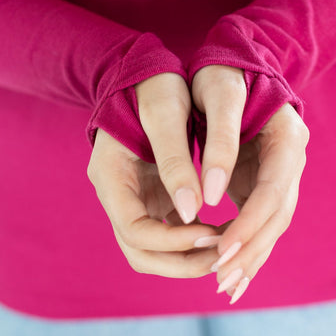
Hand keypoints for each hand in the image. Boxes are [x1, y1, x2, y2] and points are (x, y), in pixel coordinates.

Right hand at [87, 73, 220, 277]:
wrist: (147, 73)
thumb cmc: (155, 85)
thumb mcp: (166, 114)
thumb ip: (176, 161)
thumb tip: (194, 211)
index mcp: (109, 175)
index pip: (134, 231)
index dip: (172, 242)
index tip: (211, 233)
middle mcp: (116, 194)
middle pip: (141, 252)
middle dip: (181, 261)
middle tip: (223, 255)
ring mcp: (133, 198)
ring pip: (154, 250)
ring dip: (188, 257)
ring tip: (226, 247)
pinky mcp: (152, 197)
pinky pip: (169, 233)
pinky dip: (193, 241)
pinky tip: (223, 230)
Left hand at [191, 65, 309, 301]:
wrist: (233, 63)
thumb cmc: (222, 75)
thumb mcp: (218, 96)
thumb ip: (218, 143)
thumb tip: (209, 198)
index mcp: (288, 139)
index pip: (274, 192)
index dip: (249, 223)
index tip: (222, 250)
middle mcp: (291, 160)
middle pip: (278, 216)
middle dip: (251, 249)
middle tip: (221, 279)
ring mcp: (280, 173)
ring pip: (271, 224)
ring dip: (250, 256)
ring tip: (225, 286)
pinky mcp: (262, 181)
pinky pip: (258, 219)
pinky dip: (246, 245)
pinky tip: (229, 269)